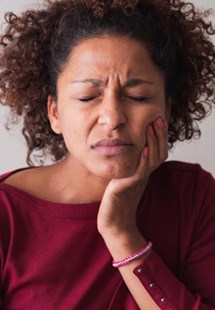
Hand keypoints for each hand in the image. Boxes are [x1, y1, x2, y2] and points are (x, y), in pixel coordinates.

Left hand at [97, 117, 167, 239]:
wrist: (113, 223)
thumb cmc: (116, 201)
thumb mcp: (124, 179)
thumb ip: (129, 166)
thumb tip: (127, 151)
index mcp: (144, 173)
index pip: (157, 152)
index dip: (160, 137)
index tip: (158, 120)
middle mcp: (144, 176)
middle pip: (158, 154)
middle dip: (159, 135)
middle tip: (158, 119)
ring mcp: (137, 182)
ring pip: (151, 160)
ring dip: (152, 143)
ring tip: (150, 127)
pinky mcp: (127, 188)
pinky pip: (139, 172)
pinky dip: (143, 160)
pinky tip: (142, 149)